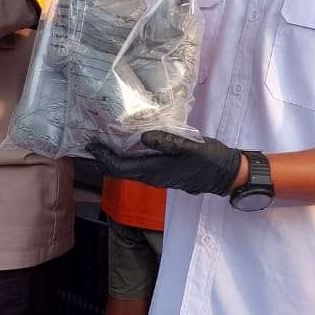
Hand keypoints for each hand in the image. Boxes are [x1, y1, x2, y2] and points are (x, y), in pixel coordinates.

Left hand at [89, 130, 245, 196]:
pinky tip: (129, 142)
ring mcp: (157, 176)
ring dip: (115, 156)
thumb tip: (143, 137)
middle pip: (119, 169)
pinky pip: (137, 166)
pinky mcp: (163, 173)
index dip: (102, 157)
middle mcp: (151, 177)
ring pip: (128, 168)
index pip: (118, 167)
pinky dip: (128, 156)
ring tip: (107, 137)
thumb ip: (167, 142)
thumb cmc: (208, 159)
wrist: (225, 175)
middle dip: (104, 156)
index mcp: (153, 171)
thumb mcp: (190, 147)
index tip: (90, 143)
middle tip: (93, 139)